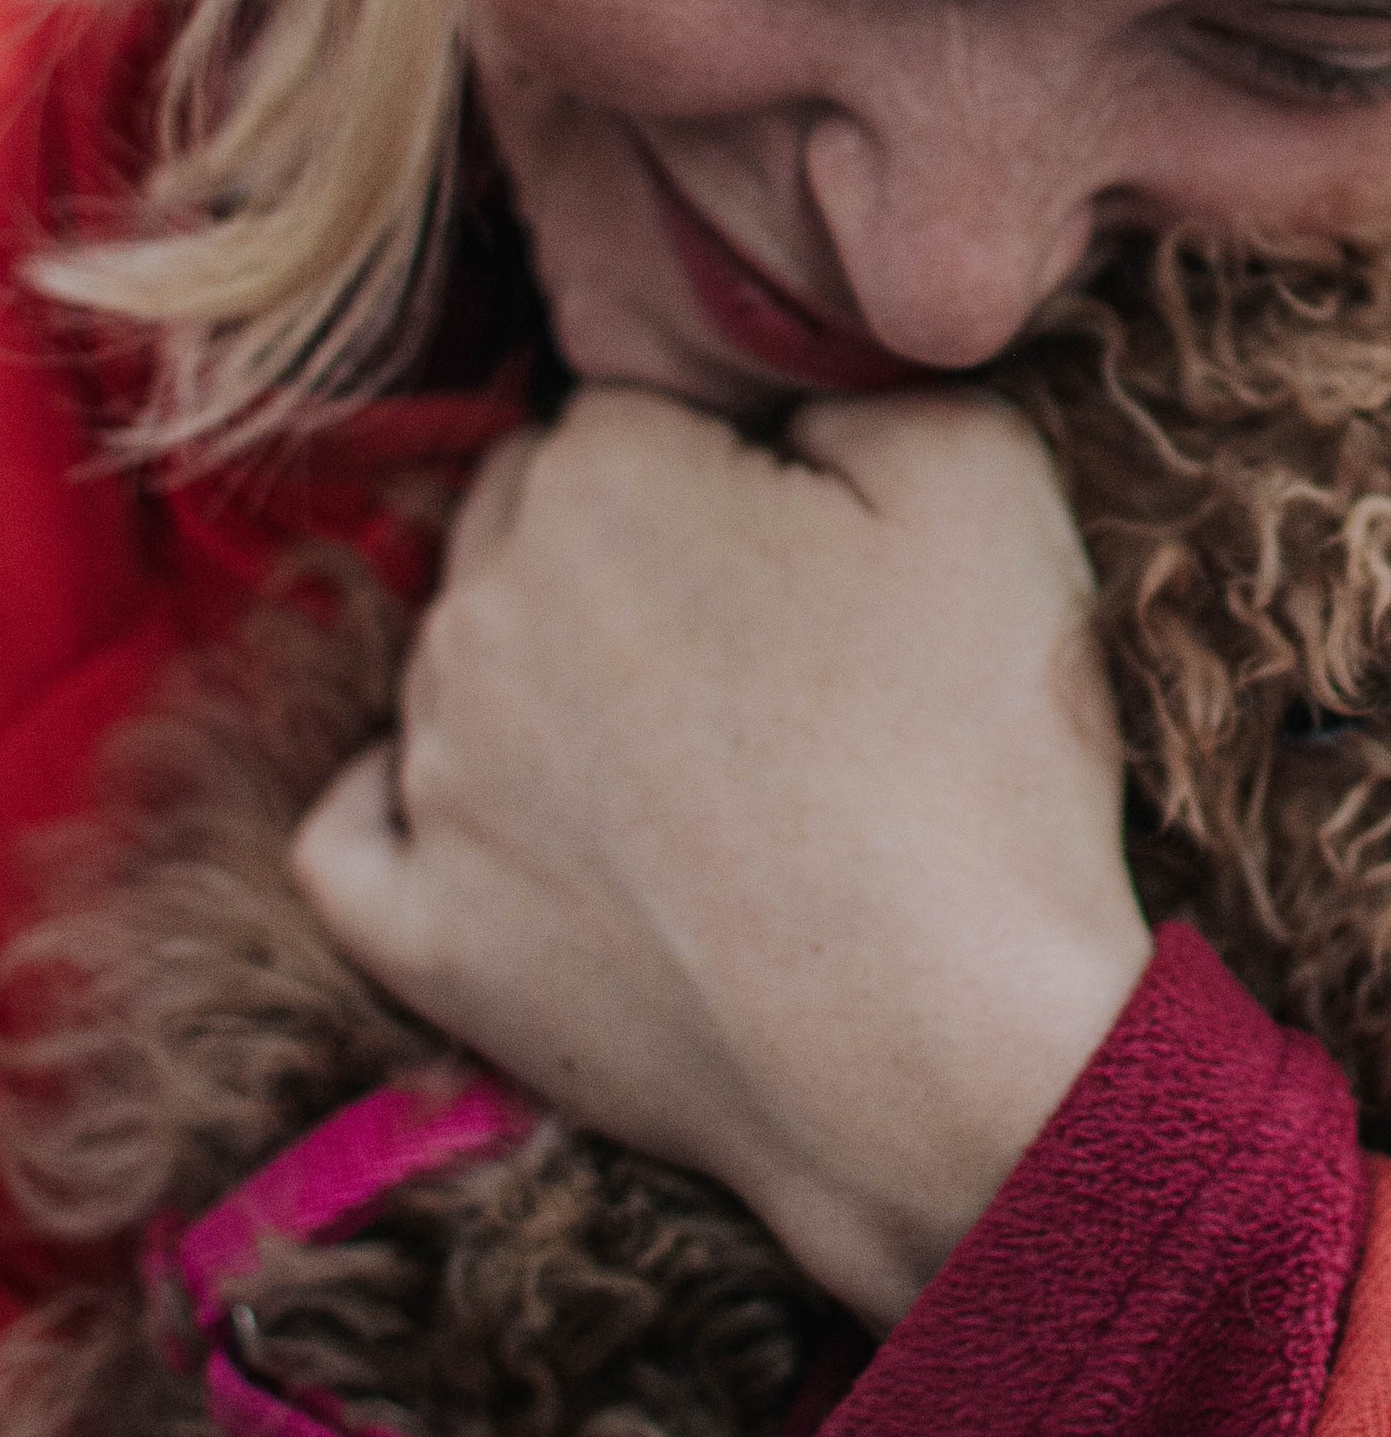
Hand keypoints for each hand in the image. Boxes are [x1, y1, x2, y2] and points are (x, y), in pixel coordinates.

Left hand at [293, 387, 1149, 1324]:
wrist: (948, 1053)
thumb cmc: (975, 758)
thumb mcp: (984, 479)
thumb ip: (855, 383)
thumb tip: (783, 403)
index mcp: (602, 472)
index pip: (639, 403)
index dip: (744, 462)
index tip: (833, 542)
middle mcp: (481, 607)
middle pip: (530, 515)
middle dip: (630, 547)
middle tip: (777, 640)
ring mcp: (438, 780)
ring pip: (460, 659)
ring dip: (550, 674)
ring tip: (705, 755)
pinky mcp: (425, 933)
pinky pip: (359, 834)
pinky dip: (414, 808)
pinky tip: (502, 813)